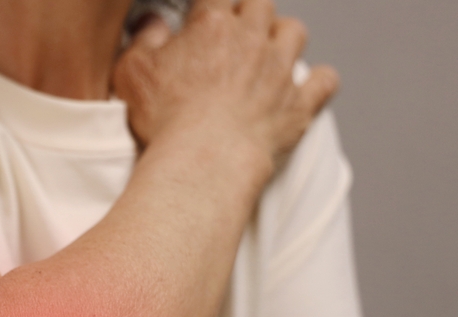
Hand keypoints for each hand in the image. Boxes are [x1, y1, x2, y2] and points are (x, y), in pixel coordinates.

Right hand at [113, 0, 338, 169]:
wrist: (205, 159)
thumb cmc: (167, 120)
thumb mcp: (133, 72)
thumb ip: (143, 40)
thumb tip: (151, 23)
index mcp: (213, 26)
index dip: (210, 5)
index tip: (202, 16)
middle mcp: (252, 40)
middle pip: (260, 5)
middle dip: (250, 13)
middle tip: (236, 31)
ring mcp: (279, 71)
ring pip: (295, 33)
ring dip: (284, 37)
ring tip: (271, 51)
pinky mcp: (298, 106)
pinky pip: (324, 82)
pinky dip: (320, 81)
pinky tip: (311, 85)